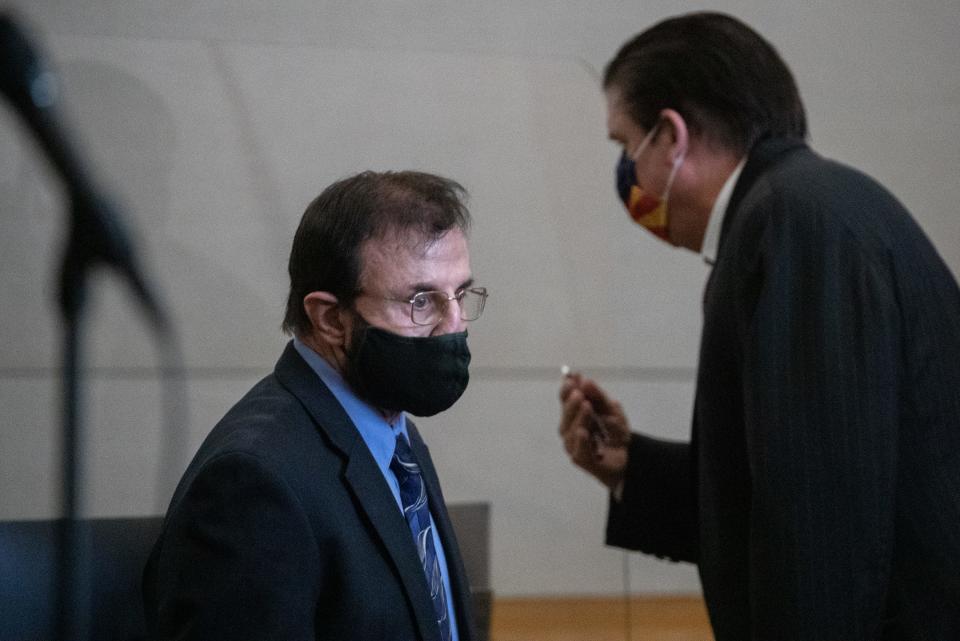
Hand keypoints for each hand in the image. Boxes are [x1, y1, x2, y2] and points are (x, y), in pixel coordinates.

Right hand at [558, 372, 629, 491]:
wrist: (629, 456)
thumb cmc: (614, 431)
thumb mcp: (611, 409)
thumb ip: (599, 396)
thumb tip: (585, 380)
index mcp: (574, 414)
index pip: (565, 400)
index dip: (566, 389)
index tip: (571, 378)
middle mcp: (569, 429)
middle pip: (566, 415)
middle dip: (571, 403)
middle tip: (578, 393)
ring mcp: (573, 445)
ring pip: (571, 432)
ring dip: (579, 418)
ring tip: (587, 406)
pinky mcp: (581, 460)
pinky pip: (579, 451)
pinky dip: (581, 441)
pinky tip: (583, 431)